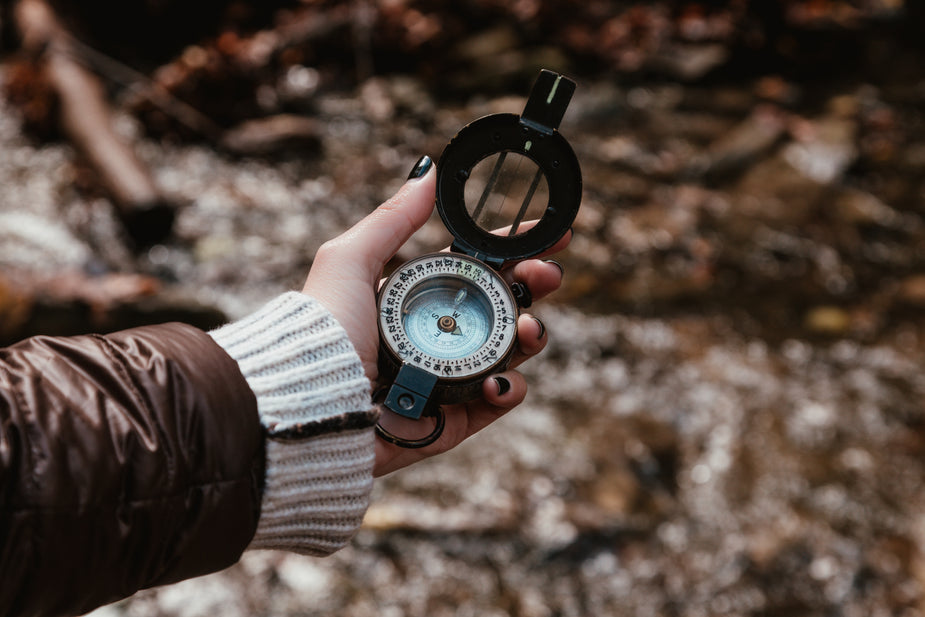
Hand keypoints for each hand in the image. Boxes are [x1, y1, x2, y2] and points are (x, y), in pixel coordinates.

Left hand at [301, 156, 568, 475]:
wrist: (309, 400)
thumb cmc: (324, 326)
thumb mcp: (352, 260)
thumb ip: (394, 219)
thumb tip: (427, 170)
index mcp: (417, 296)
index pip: (480, 268)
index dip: (516, 251)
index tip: (552, 234)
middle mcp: (436, 335)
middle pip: (504, 307)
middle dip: (534, 287)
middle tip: (546, 276)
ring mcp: (446, 378)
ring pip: (509, 354)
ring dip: (530, 336)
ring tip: (530, 329)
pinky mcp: (448, 420)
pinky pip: (493, 404)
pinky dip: (509, 391)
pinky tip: (500, 382)